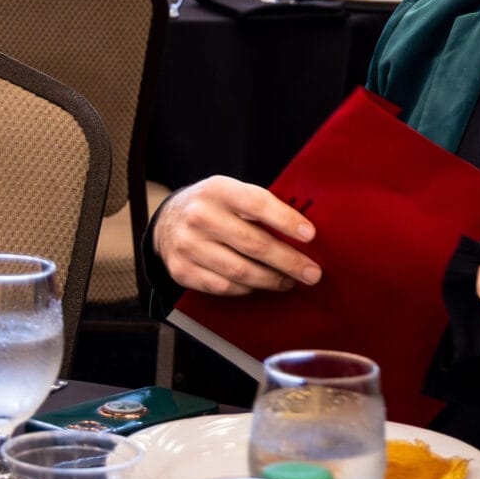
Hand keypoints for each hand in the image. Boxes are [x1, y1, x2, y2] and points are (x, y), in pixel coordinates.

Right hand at [152, 175, 321, 296]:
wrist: (168, 220)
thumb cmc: (214, 206)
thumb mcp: (232, 192)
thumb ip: (261, 206)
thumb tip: (304, 230)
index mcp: (218, 190)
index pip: (258, 204)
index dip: (287, 220)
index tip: (310, 235)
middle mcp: (200, 217)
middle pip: (254, 244)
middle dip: (289, 261)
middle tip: (312, 272)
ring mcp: (188, 245)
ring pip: (240, 271)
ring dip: (272, 280)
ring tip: (290, 281)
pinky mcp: (182, 270)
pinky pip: (224, 286)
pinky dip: (247, 288)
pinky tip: (261, 284)